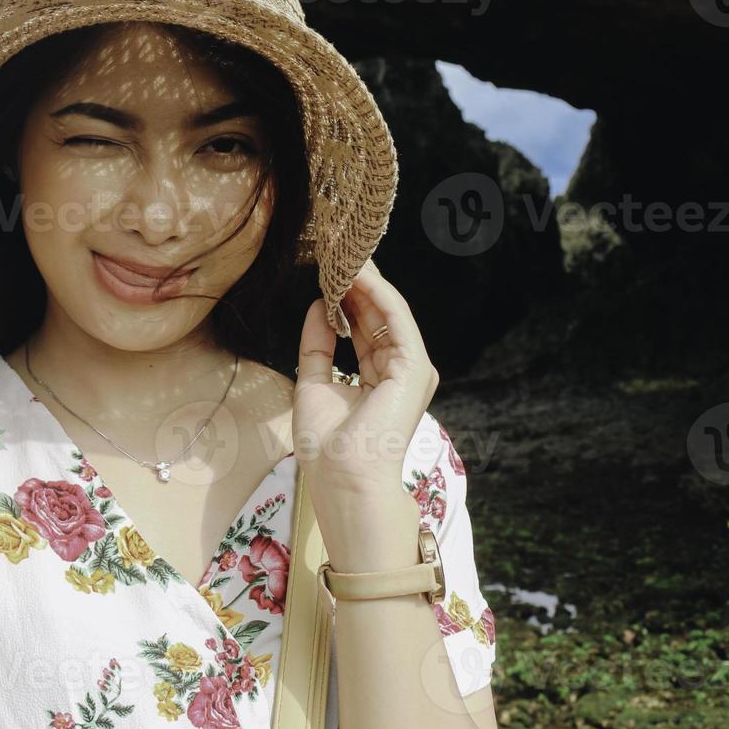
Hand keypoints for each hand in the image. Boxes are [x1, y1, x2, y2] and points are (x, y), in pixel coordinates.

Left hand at [294, 258, 439, 560]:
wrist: (344, 479)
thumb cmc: (328, 447)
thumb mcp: (313, 383)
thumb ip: (317, 346)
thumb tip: (317, 307)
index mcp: (379, 380)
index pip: (363, 329)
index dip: (346, 298)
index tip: (326, 270)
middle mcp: (399, 371)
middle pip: (377, 316)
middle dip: (356, 283)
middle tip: (335, 249)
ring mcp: (411, 369)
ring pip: (388, 312)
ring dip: (365, 281)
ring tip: (343, 251)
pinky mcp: (415, 367)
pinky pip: (395, 320)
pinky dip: (377, 293)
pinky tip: (357, 273)